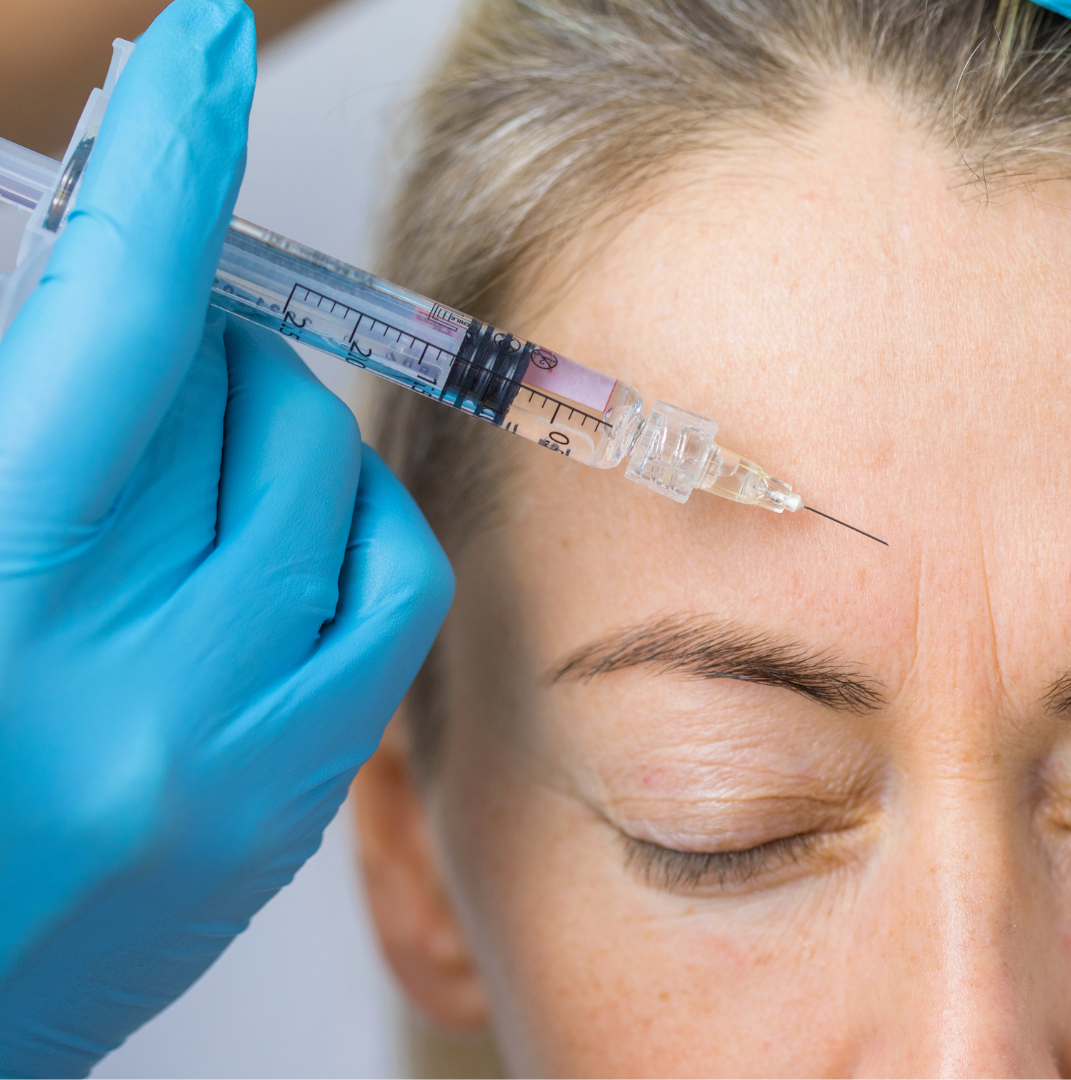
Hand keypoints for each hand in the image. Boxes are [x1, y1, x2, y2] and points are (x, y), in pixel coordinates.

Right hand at [0, 2, 451, 1073]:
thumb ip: (19, 426)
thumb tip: (112, 300)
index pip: (109, 333)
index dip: (162, 174)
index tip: (194, 63)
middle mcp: (128, 699)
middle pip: (239, 406)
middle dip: (185, 339)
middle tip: (126, 347)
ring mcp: (231, 773)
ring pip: (342, 497)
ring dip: (272, 435)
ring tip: (184, 452)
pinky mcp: (285, 823)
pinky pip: (383, 613)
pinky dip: (334, 539)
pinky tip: (259, 542)